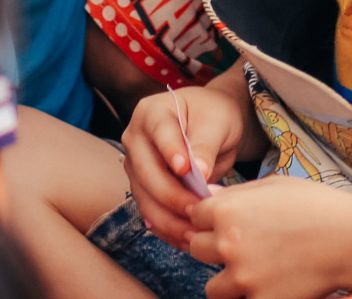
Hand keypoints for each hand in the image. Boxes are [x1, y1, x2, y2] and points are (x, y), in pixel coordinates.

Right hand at [121, 84, 250, 246]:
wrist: (212, 127)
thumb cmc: (214, 116)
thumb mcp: (216, 123)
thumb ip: (205, 145)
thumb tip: (199, 173)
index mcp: (152, 112)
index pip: (159, 132)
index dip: (171, 152)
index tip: (186, 169)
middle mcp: (135, 138)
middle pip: (147, 172)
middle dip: (173, 196)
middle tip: (200, 210)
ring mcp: (135, 165)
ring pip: (145, 198)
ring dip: (169, 220)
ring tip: (195, 234)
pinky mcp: (142, 188)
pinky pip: (150, 212)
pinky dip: (167, 229)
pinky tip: (186, 240)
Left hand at [187, 176, 351, 298]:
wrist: (351, 240)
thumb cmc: (315, 207)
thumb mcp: (272, 186)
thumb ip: (235, 196)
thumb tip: (208, 199)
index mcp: (227, 210)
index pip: (195, 216)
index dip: (211, 219)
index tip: (227, 222)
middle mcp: (229, 244)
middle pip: (197, 249)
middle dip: (214, 248)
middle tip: (242, 247)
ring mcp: (243, 277)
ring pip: (213, 287)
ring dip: (227, 280)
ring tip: (254, 271)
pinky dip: (252, 296)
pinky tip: (271, 283)